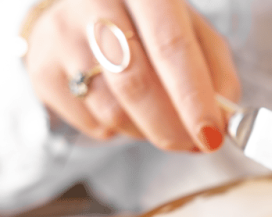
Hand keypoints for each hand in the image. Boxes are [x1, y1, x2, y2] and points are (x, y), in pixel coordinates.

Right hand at [25, 0, 239, 151]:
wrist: (82, 13)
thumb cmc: (149, 26)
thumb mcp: (193, 32)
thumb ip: (217, 72)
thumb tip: (225, 118)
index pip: (171, 47)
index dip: (194, 98)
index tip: (212, 136)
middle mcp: (94, 2)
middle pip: (136, 83)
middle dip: (172, 128)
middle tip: (195, 145)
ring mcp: (60, 37)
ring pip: (113, 111)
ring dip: (149, 131)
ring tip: (162, 121)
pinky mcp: (43, 71)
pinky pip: (93, 124)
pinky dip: (121, 131)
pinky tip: (127, 108)